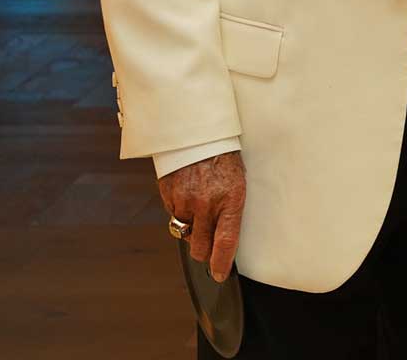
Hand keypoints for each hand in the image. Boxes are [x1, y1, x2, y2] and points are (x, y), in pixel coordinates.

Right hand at [158, 151, 245, 281]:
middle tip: (206, 241)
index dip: (221, 263)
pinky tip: (187, 193)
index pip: (225, 242)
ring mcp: (186, 200)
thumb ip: (229, 208)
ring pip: (184, 233)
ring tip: (198, 205)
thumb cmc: (224, 155)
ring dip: (190, 227)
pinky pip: (173, 215)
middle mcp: (207, 203)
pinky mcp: (169, 195)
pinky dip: (179, 210)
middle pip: (199, 247)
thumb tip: (222, 237)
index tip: (219, 274)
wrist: (199, 131)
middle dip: (202, 249)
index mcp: (231, 198)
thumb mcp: (237, 180)